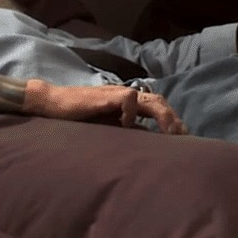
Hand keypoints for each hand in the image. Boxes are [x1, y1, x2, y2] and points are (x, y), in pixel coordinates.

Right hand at [22, 81, 188, 134]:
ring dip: (164, 117)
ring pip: (151, 100)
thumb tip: (148, 143)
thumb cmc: (79, 118)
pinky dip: (132, 112)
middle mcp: (127, 97)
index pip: (159, 107)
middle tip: (184, 139)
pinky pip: (129, 98)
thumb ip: (128, 131)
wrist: (54, 105)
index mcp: (129, 104)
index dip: (172, 121)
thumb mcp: (108, 128)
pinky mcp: (106, 96)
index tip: (183, 139)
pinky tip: (127, 125)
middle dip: (174, 121)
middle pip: (160, 103)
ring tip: (171, 134)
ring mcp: (117, 94)